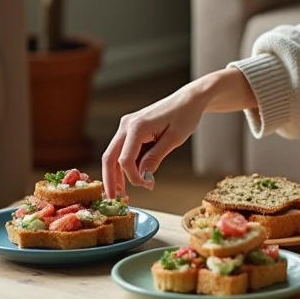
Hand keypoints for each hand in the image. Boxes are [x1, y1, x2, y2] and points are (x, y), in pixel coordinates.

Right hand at [100, 67, 256, 198]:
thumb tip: (143, 177)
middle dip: (111, 180)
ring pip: (114, 155)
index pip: (124, 159)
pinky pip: (123, 150)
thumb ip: (155, 158)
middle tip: (114, 200)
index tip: (146, 186)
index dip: (132, 177)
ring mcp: (127, 126)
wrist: (189, 99)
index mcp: (136, 126)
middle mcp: (126, 125)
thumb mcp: (173, 139)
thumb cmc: (185, 115)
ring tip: (122, 193)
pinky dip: (126, 165)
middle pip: (110, 157)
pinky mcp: (131, 128)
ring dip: (117, 174)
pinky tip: (132, 178)